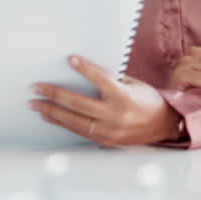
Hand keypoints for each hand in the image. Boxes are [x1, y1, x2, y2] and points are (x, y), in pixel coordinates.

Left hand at [30, 56, 182, 146]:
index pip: (101, 80)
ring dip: (52, 112)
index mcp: (125, 97)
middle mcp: (116, 116)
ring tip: (36, 104)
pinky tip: (50, 116)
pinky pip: (80, 131)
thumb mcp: (132, 84)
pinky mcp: (105, 141)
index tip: (70, 58)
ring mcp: (110, 131)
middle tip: (37, 87)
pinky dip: (63, 123)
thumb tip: (83, 70)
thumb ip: (110, 79)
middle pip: (79, 104)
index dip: (85, 68)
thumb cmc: (147, 100)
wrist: (164, 126)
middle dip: (55, 94)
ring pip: (75, 122)